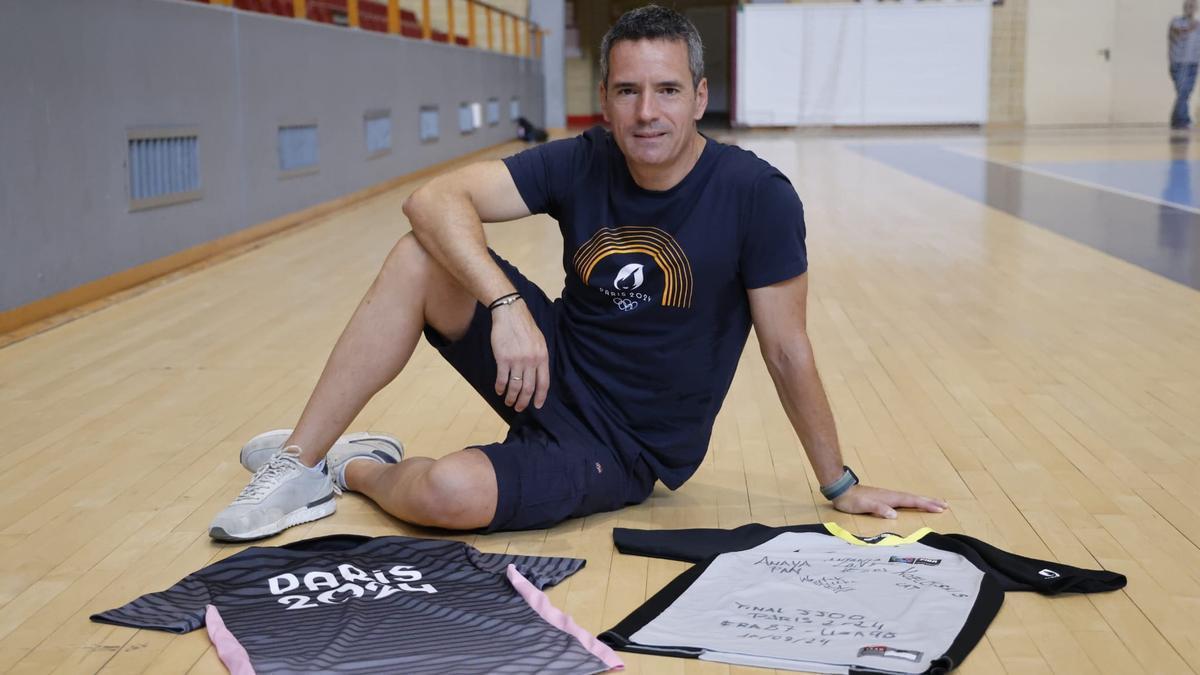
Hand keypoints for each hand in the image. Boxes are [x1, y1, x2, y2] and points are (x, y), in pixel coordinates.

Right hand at [490, 303, 548, 411]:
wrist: (510, 314)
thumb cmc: (525, 326)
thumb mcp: (540, 341)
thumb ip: (539, 358)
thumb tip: (538, 374)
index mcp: (542, 357)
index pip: (544, 383)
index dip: (540, 396)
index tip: (537, 405)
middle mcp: (531, 361)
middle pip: (528, 388)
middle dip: (524, 402)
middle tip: (519, 408)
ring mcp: (517, 361)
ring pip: (515, 386)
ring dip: (511, 397)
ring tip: (508, 402)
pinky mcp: (503, 359)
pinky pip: (502, 378)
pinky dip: (500, 387)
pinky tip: (499, 391)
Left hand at [832, 484, 947, 518]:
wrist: (841, 490)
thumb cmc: (852, 500)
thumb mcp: (864, 506)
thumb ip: (878, 509)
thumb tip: (894, 515)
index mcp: (890, 498)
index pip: (912, 501)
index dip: (926, 505)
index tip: (940, 508)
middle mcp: (892, 495)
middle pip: (915, 498)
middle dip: (930, 501)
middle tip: (945, 505)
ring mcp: (888, 496)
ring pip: (910, 498)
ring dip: (924, 500)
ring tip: (935, 503)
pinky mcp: (884, 498)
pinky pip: (904, 499)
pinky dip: (913, 501)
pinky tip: (913, 503)